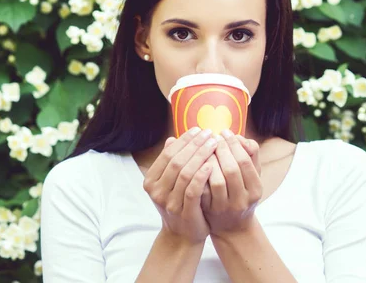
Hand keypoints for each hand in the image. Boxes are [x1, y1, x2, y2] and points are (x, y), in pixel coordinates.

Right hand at [143, 127, 218, 244]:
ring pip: (185, 172)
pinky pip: (193, 189)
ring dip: (201, 155)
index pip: (168, 154)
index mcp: (150, 181)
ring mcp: (168, 202)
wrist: (183, 235)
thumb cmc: (179, 204)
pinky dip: (202, 174)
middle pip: (176, 161)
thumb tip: (172, 139)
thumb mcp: (171, 183)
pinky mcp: (183, 211)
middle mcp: (156, 191)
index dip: (184, 140)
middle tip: (210, 133)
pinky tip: (213, 163)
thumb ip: (171, 163)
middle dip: (194, 145)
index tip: (199, 129)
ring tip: (215, 144)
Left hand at [200, 130, 262, 236]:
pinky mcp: (210, 211)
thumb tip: (239, 137)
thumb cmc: (240, 193)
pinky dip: (199, 174)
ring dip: (209, 160)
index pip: (245, 161)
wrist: (231, 226)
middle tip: (212, 136)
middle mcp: (243, 200)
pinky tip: (196, 162)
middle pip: (232, 169)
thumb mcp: (250, 177)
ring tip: (204, 147)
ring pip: (217, 180)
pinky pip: (203, 190)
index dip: (234, 144)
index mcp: (255, 189)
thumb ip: (249, 156)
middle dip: (221, 149)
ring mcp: (226, 207)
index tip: (224, 132)